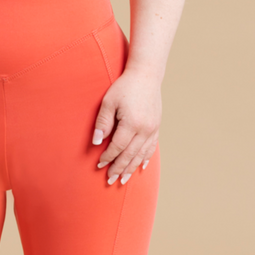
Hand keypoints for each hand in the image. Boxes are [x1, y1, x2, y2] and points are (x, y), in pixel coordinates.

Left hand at [92, 67, 160, 184]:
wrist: (146, 75)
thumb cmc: (124, 87)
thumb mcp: (108, 101)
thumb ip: (103, 122)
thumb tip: (97, 142)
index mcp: (132, 123)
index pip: (118, 147)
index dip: (108, 157)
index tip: (99, 164)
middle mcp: (145, 129)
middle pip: (130, 155)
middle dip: (119, 168)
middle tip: (110, 180)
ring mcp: (153, 129)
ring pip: (141, 154)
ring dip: (131, 168)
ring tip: (123, 179)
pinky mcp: (157, 126)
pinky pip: (151, 147)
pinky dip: (144, 159)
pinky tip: (140, 167)